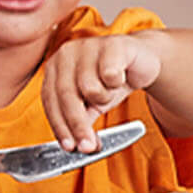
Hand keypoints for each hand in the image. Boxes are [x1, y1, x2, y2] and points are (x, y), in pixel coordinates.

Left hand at [42, 33, 159, 148]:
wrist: (141, 60)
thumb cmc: (110, 81)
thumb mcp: (91, 104)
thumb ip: (81, 122)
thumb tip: (79, 147)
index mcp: (54, 68)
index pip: (51, 101)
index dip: (59, 126)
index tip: (69, 147)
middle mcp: (66, 54)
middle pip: (67, 96)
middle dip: (78, 125)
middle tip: (89, 146)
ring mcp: (88, 46)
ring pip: (90, 88)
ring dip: (103, 99)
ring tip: (110, 92)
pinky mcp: (112, 44)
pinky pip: (110, 75)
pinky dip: (117, 84)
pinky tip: (120, 78)